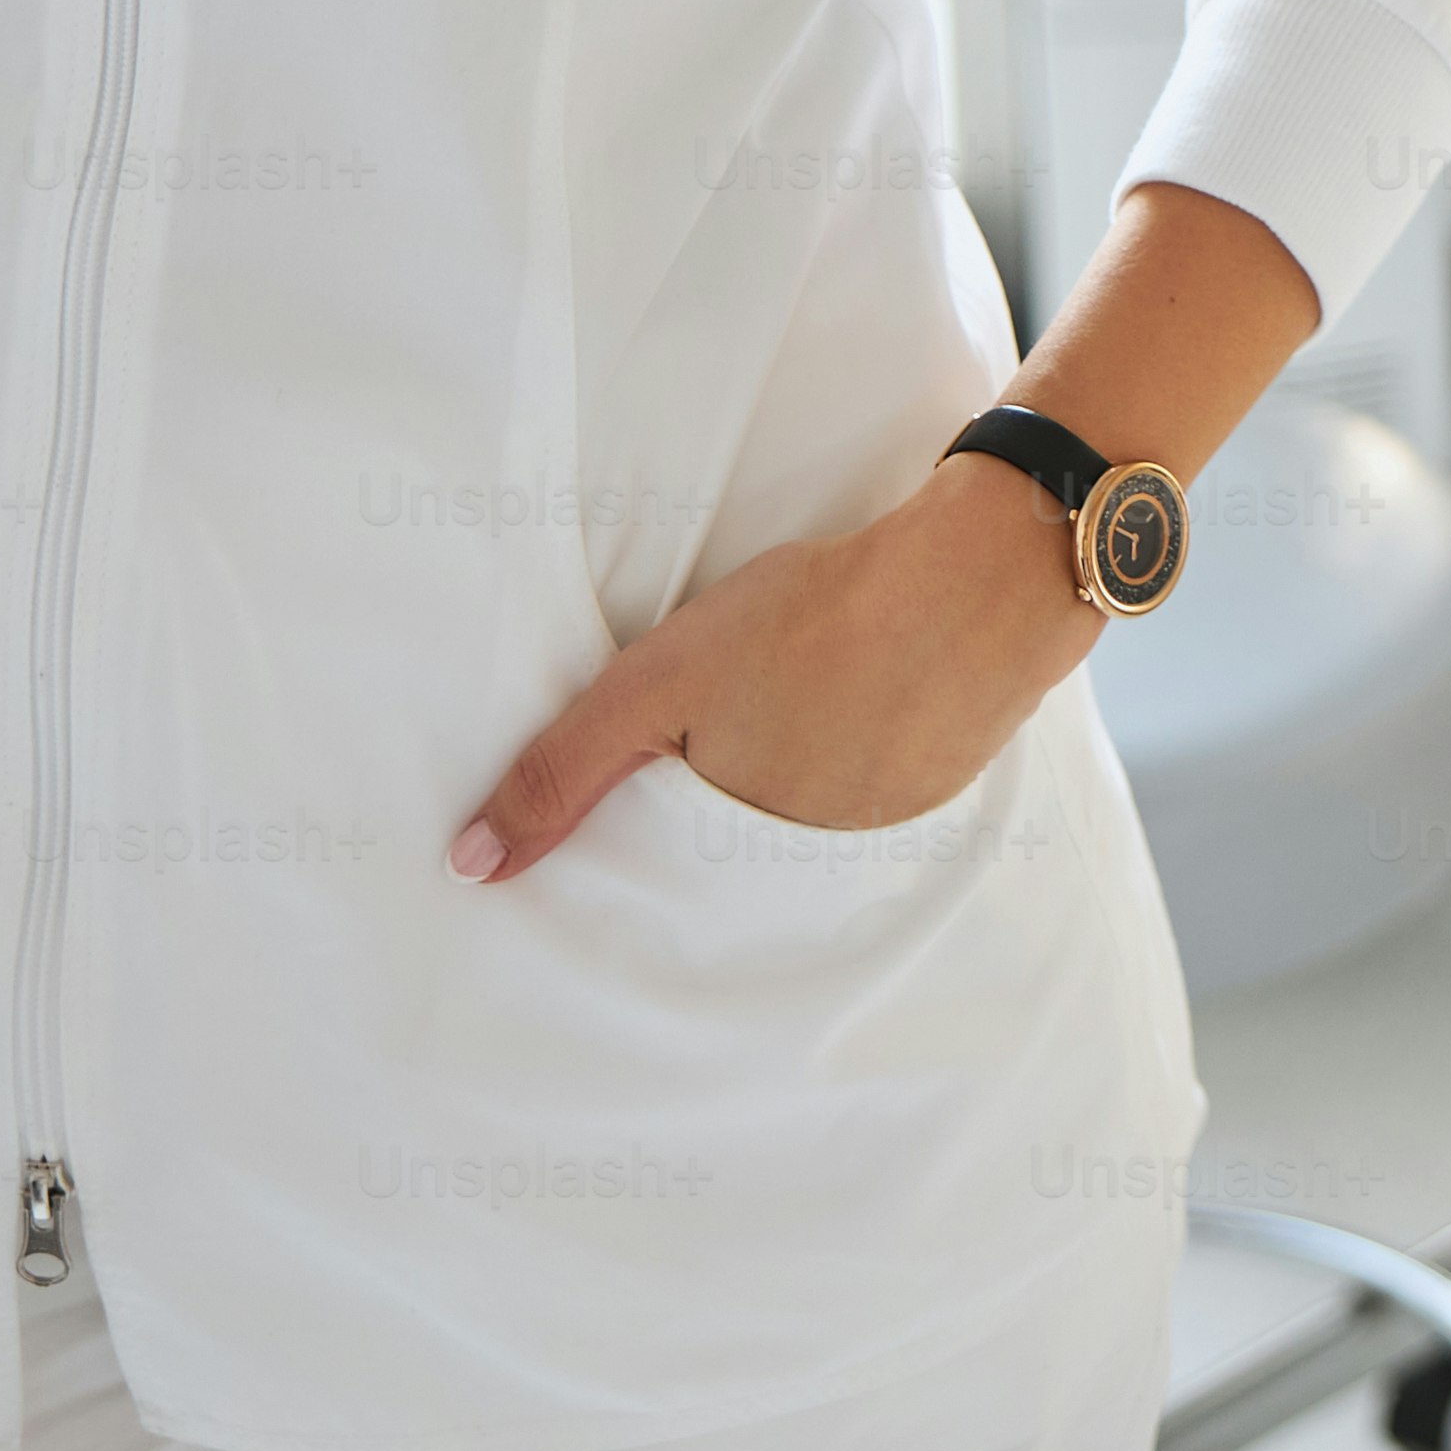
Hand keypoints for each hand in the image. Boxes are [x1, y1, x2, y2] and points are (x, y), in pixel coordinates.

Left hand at [455, 458, 1084, 878]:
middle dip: (725, 805)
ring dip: (798, 773)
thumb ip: (564, 769)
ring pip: (815, 813)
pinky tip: (862, 689)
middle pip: (745, 849)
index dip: (646, 842)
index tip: (640, 801)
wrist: (983, 571)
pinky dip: (862, 746)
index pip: (672, 880)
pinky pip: (882, 781)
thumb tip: (467, 868)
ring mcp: (894, 823)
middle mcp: (823, 864)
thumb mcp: (660, 682)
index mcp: (746, 855)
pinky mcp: (948, 776)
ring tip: (792, 702)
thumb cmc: (813, 620)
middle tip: (726, 728)